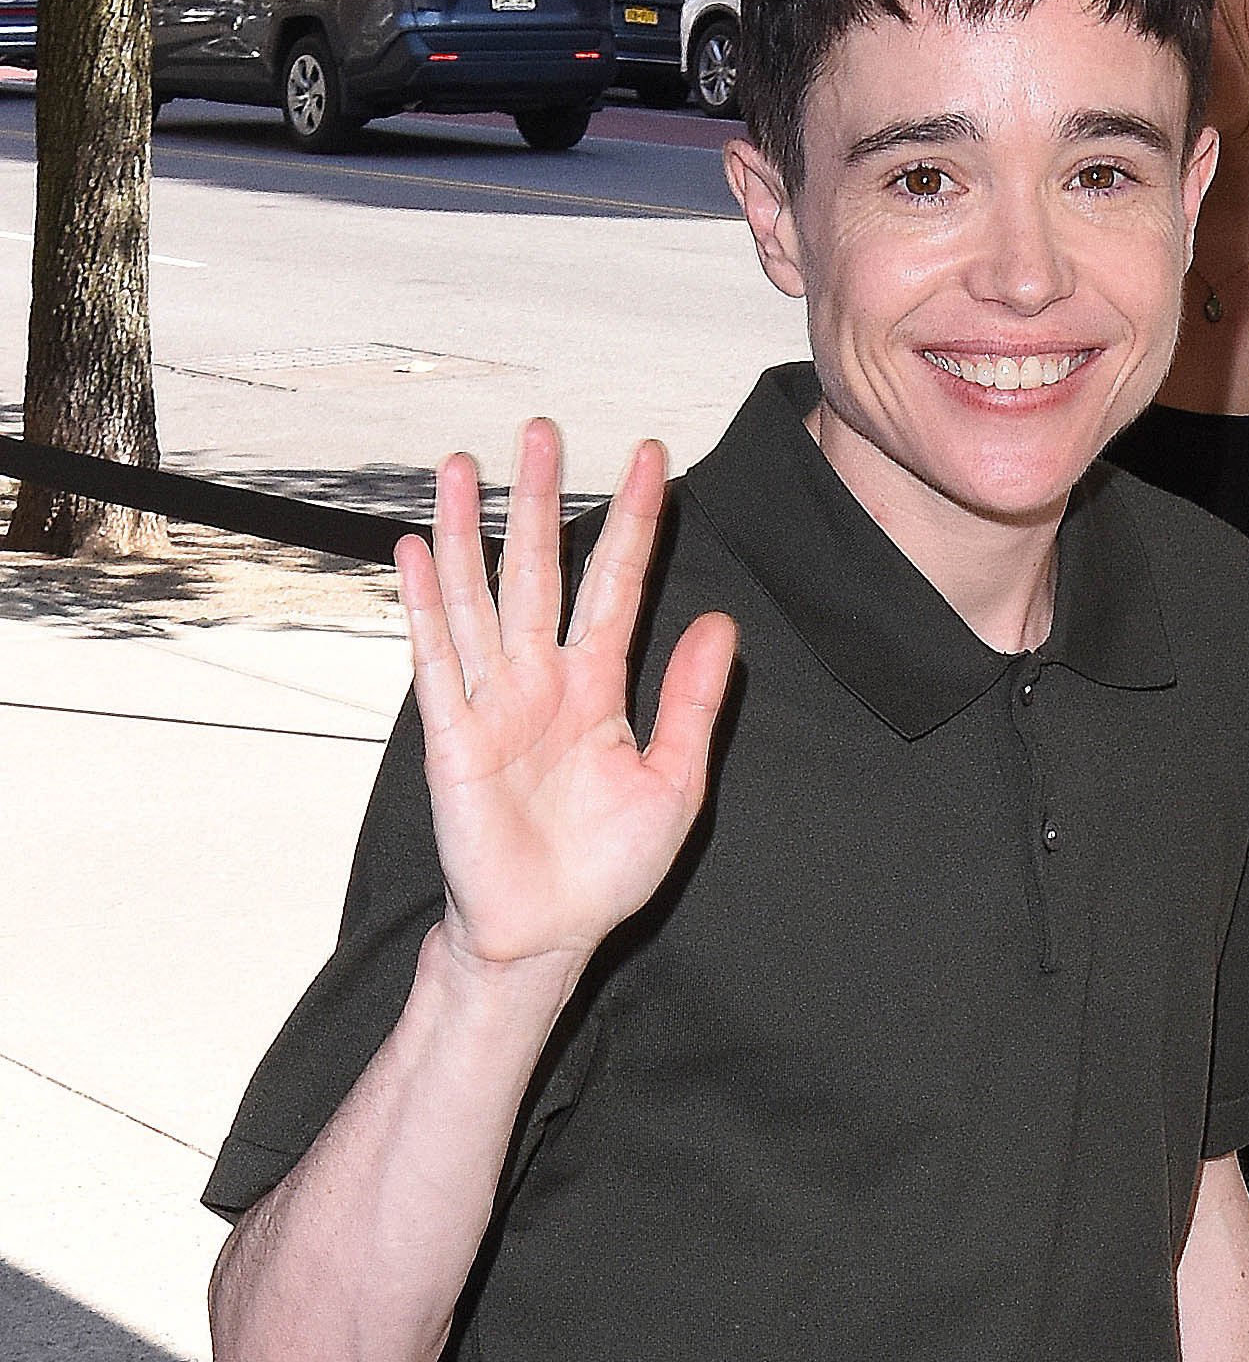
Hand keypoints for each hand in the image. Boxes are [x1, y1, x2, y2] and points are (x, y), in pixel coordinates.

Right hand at [396, 421, 736, 982]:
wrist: (548, 933)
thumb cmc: (608, 868)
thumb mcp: (674, 782)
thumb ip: (690, 702)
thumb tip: (720, 622)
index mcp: (598, 687)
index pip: (618, 584)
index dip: (634, 521)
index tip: (649, 456)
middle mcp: (541, 681)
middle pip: (541, 570)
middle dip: (541, 499)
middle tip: (541, 428)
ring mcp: (492, 703)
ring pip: (480, 597)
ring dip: (468, 531)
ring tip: (462, 463)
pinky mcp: (452, 737)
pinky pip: (436, 660)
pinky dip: (425, 604)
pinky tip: (415, 549)